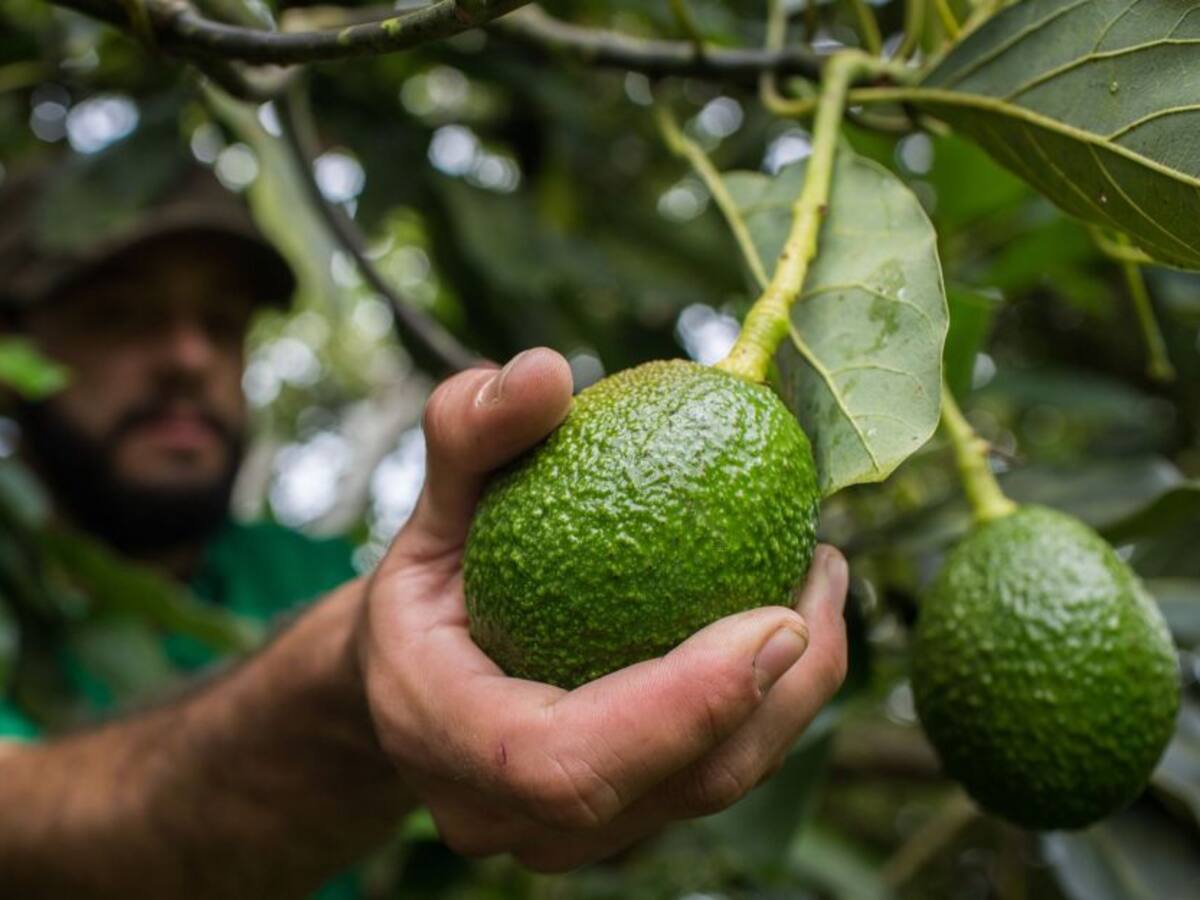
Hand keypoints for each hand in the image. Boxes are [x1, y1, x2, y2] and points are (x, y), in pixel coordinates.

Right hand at [358, 348, 848, 871]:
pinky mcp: (621, 818)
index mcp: (446, 736)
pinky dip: (771, 700)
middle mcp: (508, 814)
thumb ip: (470, 432)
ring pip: (712, 790)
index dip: (680, 710)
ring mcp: (569, 833)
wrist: (414, 675)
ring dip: (793, 694)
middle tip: (821, 568)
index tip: (775, 617)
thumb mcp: (435, 497)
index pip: (567, 764)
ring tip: (821, 578)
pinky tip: (794, 612)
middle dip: (776, 694)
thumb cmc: (429, 581)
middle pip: (674, 789)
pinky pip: (714, 772)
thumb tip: (547, 371)